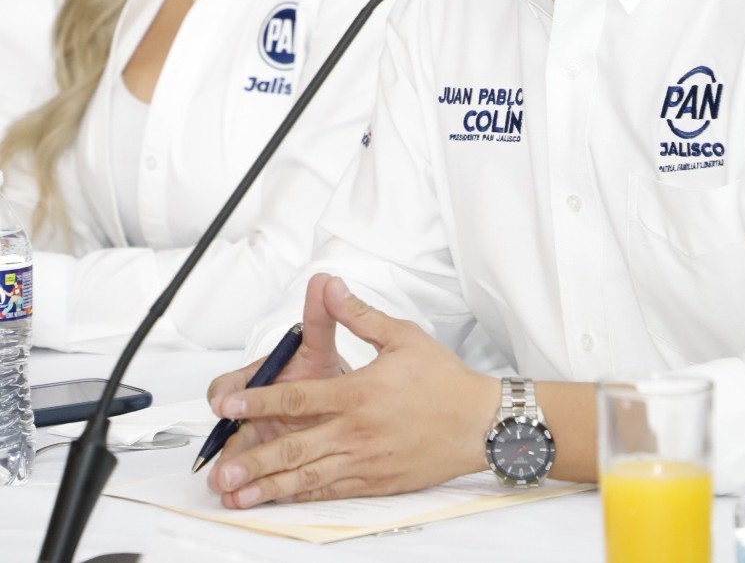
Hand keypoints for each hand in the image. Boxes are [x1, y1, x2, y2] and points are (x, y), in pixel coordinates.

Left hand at [206, 273, 497, 506]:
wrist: (479, 423)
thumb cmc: (444, 380)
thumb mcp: (403, 336)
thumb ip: (360, 316)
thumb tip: (331, 289)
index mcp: (359, 393)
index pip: (298, 398)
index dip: (259, 401)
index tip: (229, 405)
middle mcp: (357, 431)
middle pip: (294, 447)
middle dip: (253, 458)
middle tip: (219, 467)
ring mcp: (365, 461)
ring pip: (307, 477)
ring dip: (268, 486)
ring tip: (236, 493)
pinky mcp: (376, 482)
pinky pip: (331, 491)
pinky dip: (302, 497)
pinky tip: (281, 500)